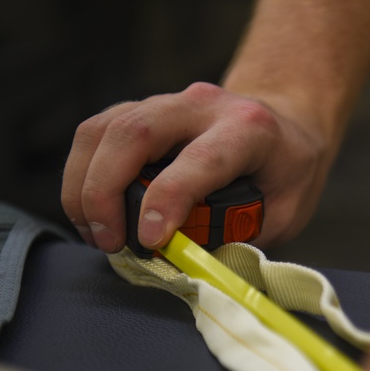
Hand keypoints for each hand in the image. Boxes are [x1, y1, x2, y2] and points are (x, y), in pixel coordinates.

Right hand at [61, 82, 332, 252]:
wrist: (286, 123)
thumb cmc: (287, 173)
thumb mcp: (285, 211)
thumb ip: (242, 237)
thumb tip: (192, 268)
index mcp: (249, 129)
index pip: (200, 160)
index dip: (168, 200)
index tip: (150, 242)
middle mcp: (203, 105)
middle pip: (134, 132)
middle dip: (105, 191)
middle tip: (108, 242)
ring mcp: (167, 102)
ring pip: (104, 129)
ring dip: (84, 185)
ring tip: (95, 233)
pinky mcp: (141, 109)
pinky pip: (96, 133)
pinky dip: (82, 174)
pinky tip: (91, 211)